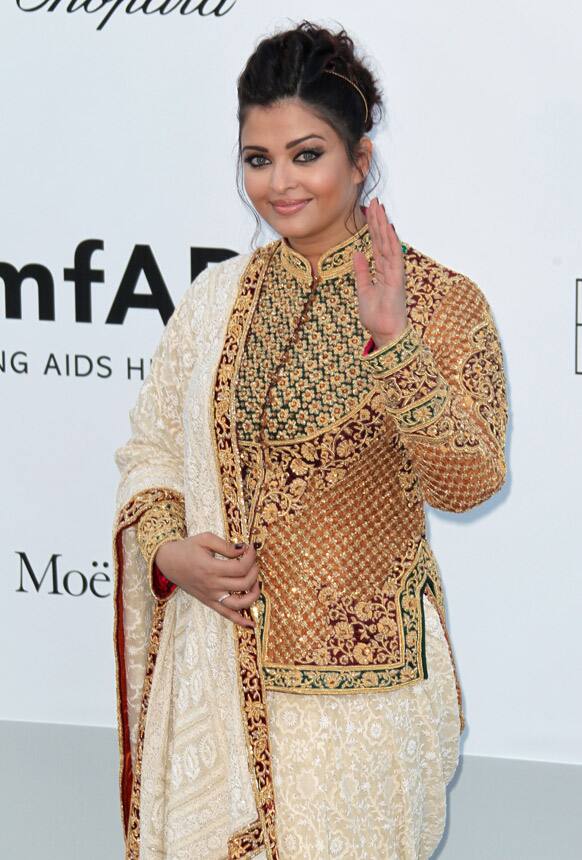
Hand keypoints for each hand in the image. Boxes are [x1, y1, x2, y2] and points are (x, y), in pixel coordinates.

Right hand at [154, 533, 259, 628]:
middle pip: (243, 584)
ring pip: (239, 603)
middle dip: (254, 571)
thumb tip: (243, 550)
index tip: (250, 548)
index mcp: (211, 568)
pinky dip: (239, 620)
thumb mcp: (205, 539)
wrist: (167, 562)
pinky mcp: (208, 602)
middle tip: (252, 561)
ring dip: (253, 594)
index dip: (251, 557)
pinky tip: (251, 623)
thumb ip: (226, 545)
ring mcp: (211, 596)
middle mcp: (212, 585)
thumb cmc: (186, 548)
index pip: (241, 567)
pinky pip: (226, 615)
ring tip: (255, 583)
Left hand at [353, 197, 407, 348]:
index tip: (369, 210)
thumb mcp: (363, 290)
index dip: (373, 227)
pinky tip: (388, 227)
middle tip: (373, 201)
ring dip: (383, 225)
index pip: (376, 244)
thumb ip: (362, 272)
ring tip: (379, 207)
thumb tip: (357, 254)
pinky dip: (391, 241)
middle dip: (378, 220)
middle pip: (383, 239)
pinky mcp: (397, 279)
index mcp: (382, 270)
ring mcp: (395, 272)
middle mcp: (390, 268)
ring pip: (388, 243)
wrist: (385, 333)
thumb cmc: (377, 316)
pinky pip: (394, 256)